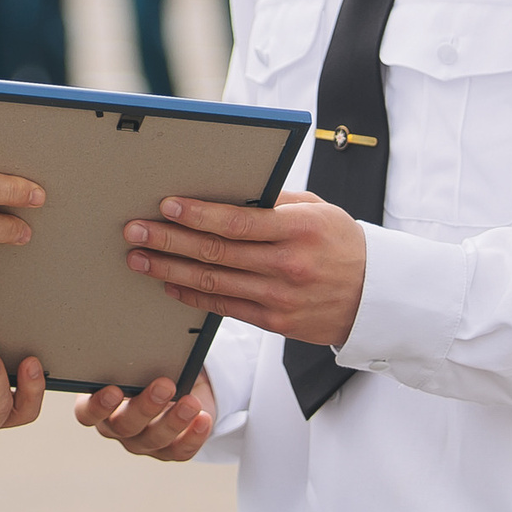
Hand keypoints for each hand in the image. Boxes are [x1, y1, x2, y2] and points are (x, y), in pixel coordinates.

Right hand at [76, 369, 214, 462]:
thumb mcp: (138, 359)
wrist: (180, 379)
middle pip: (124, 426)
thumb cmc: (150, 365)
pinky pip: (180, 450)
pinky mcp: (170, 450)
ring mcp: (143, 442)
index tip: (113, 391)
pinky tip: (203, 419)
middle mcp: (118, 427)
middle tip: (164, 385)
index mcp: (101, 403)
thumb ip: (133, 357)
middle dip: (145, 406)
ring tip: (191, 403)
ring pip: (154, 439)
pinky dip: (193, 436)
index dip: (97, 407)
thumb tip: (139, 340)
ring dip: (173, 420)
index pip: (88, 413)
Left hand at [122, 191, 366, 345]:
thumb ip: (273, 201)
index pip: (238, 221)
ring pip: (213, 282)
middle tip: (135, 231)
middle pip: (217, 252)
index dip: (199, 214)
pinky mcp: (275, 322)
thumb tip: (226, 189)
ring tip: (139, 257)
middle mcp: (288, 265)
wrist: (376, 297)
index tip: (166, 206)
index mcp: (299, 229)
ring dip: (170, 269)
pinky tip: (169, 283)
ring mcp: (280, 297)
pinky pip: (225, 307)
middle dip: (170, 240)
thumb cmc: (341, 243)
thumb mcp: (317, 210)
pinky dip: (192, 295)